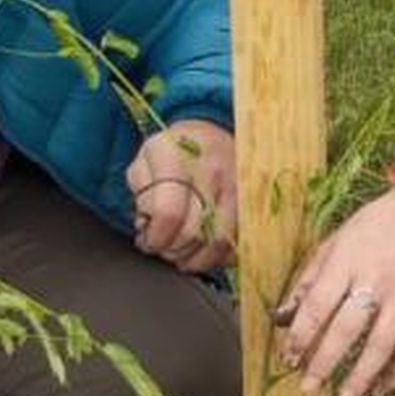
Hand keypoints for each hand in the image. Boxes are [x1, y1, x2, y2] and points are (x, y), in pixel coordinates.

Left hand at [126, 121, 236, 272]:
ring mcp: (238, 186)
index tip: (149, 241)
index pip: (168, 213)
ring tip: (182, 248)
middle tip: (164, 245)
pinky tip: (202, 246)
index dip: (155, 237)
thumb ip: (141, 194)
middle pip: (193, 232)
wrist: (214, 139)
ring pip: (216, 242)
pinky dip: (216, 255)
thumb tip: (148, 228)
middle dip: (172, 249)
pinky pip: (236, 244)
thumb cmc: (175, 153)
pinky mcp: (254, 203)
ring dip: (194, 256)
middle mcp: (212, 168)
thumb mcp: (145, 161)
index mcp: (178, 155)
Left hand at [278, 187, 394, 395]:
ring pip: (381, 347)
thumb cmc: (375, 225)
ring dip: (360, 378)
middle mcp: (375, 281)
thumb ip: (309, 278)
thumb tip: (281, 317)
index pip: (317, 307)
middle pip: (346, 332)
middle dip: (323, 364)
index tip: (288, 357)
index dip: (300, 336)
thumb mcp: (335, 241)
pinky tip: (381, 389)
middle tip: (308, 386)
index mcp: (347, 262)